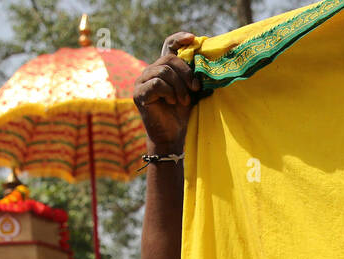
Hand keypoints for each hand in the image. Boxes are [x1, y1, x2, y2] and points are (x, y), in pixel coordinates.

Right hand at [133, 32, 199, 153]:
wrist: (172, 136)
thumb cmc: (182, 114)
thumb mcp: (191, 91)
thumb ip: (193, 75)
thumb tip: (204, 57)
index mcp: (163, 68)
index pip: (168, 45)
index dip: (179, 39)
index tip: (192, 38)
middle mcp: (150, 72)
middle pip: (169, 59)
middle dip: (185, 73)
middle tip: (195, 88)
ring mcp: (142, 82)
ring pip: (163, 71)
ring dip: (179, 86)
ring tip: (183, 101)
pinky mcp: (139, 93)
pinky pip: (157, 83)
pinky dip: (168, 92)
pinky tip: (171, 102)